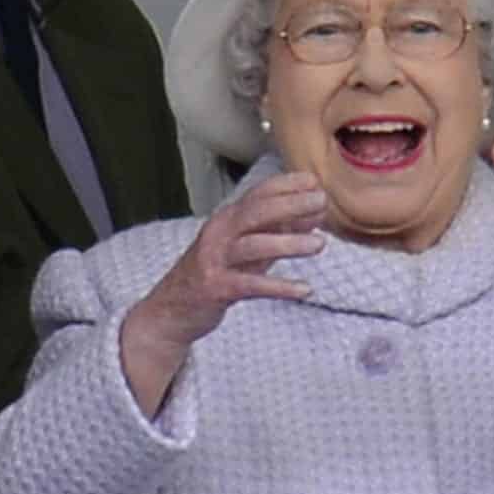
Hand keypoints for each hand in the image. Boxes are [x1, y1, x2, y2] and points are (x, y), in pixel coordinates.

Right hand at [119, 170, 326, 416]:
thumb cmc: (213, 275)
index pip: (258, 193)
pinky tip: (305, 289)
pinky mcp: (216, 288)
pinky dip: (280, 287)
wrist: (172, 310)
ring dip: (289, 243)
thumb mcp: (245, 249)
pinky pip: (251, 286)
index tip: (315, 182)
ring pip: (254, 245)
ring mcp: (215, 261)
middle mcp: (219, 234)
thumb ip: (275, 232)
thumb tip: (313, 216)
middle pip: (256, 211)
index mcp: (227, 219)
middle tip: (322, 203)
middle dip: (291, 204)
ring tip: (320, 244)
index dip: (287, 185)